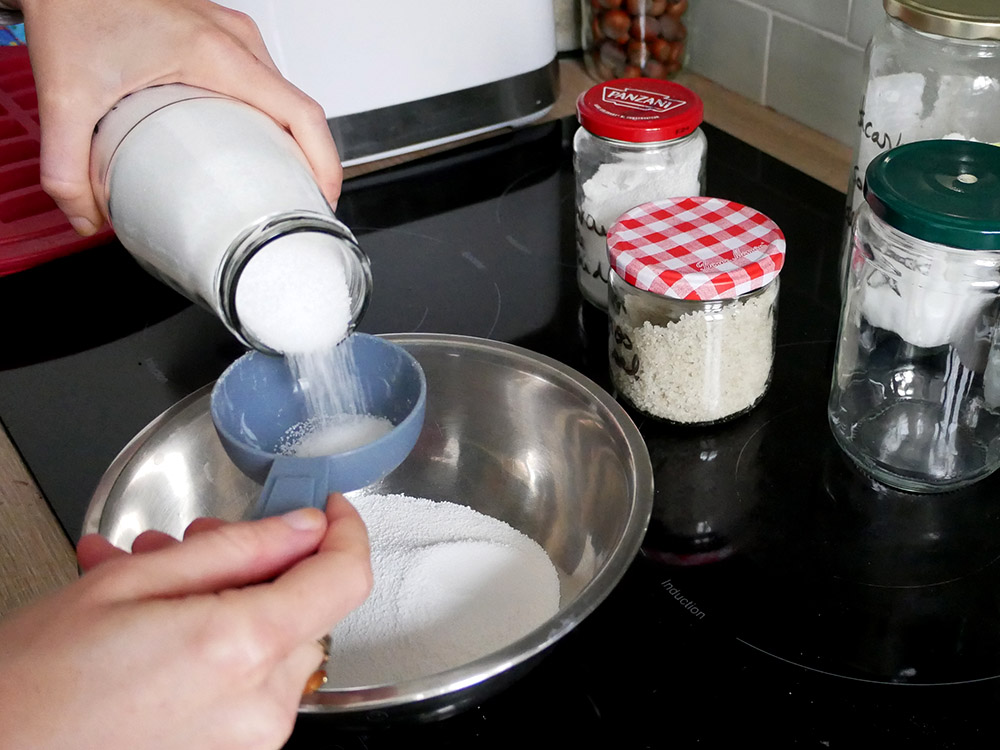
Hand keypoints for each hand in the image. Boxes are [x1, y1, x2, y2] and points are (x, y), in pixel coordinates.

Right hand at [0, 494, 371, 749]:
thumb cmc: (34, 684)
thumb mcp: (130, 584)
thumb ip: (236, 549)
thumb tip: (304, 526)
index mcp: (241, 649)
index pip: (344, 578)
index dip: (345, 532)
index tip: (328, 508)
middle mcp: (259, 704)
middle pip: (305, 608)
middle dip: (259, 565)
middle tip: (194, 543)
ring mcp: (248, 740)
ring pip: (274, 642)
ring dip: (230, 602)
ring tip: (151, 585)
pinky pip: (249, 682)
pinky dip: (218, 644)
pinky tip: (158, 627)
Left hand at [15, 0, 342, 235]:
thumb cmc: (74, 6)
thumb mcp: (66, 95)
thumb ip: (66, 168)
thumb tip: (85, 216)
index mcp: (217, 54)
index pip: (302, 113)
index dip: (324, 164)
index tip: (322, 201)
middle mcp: (234, 40)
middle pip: (300, 109)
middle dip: (310, 162)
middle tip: (298, 204)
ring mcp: (231, 34)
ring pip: (284, 95)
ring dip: (291, 140)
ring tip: (280, 181)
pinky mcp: (219, 35)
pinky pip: (264, 82)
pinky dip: (270, 118)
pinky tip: (250, 143)